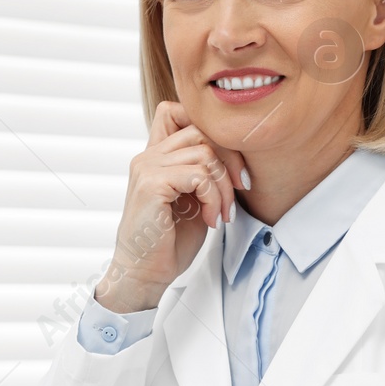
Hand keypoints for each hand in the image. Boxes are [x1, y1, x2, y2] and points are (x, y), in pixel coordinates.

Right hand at [96, 101, 246, 313]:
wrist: (145, 273)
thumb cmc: (169, 242)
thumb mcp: (193, 199)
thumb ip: (203, 172)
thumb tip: (235, 154)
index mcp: (155, 156)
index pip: (178, 112)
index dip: (211, 130)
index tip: (231, 168)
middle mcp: (148, 156)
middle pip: (201, 129)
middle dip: (230, 159)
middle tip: (239, 190)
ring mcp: (147, 167)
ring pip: (205, 153)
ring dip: (223, 186)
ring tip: (221, 214)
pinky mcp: (151, 184)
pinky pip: (198, 175)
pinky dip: (213, 197)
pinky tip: (210, 219)